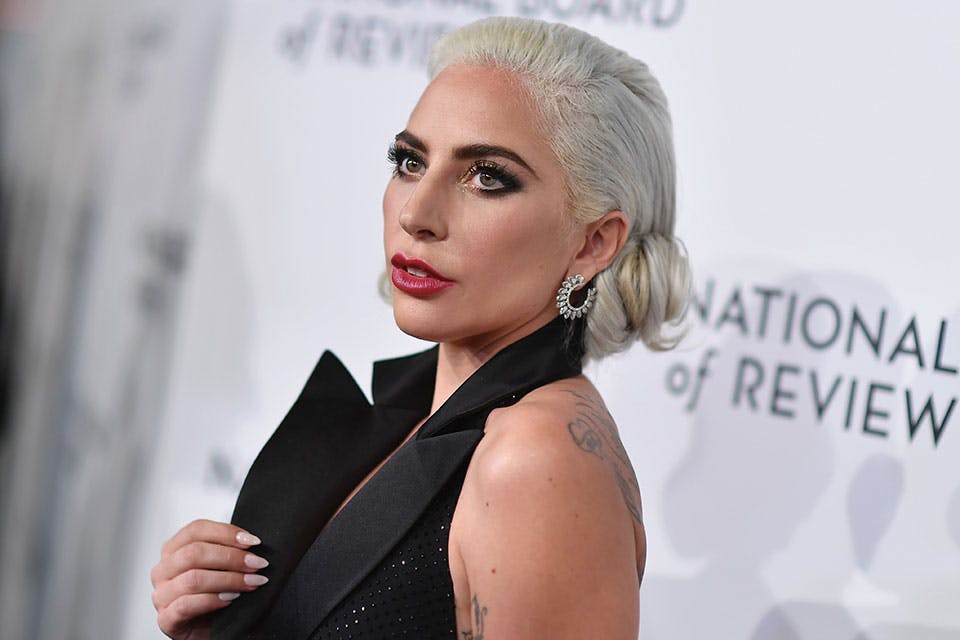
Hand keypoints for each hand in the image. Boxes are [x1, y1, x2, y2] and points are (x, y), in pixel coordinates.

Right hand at [151, 519, 268, 639]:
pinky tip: (231, 599)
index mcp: (174, 550)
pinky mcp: (166, 619)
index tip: (252, 541)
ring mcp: (162, 595)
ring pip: (193, 578)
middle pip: (194, 553)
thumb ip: (228, 551)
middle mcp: (164, 570)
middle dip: (231, 557)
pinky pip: (187, 605)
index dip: (226, 533)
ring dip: (229, 579)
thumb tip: (251, 541)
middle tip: (256, 564)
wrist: (209, 631)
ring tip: (250, 582)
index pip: (196, 530)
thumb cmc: (214, 596)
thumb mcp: (220, 567)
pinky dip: (213, 600)